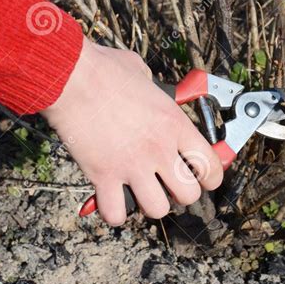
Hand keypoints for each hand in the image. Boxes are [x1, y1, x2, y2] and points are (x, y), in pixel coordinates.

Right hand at [41, 37, 222, 225]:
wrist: (72, 77)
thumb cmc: (105, 69)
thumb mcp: (143, 74)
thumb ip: (155, 90)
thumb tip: (150, 88)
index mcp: (175, 124)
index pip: (212, 166)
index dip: (210, 177)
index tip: (202, 177)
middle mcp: (159, 149)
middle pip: (189, 195)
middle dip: (180, 193)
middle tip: (167, 183)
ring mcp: (132, 166)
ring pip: (157, 210)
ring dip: (150, 203)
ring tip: (140, 191)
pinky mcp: (103, 176)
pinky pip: (116, 213)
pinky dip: (114, 212)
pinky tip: (111, 198)